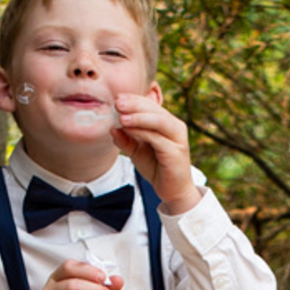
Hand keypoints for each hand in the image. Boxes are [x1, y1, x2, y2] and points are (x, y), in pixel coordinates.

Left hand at [112, 90, 200, 213]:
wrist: (172, 191)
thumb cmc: (156, 168)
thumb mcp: (136, 151)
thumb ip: (126, 139)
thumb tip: (112, 127)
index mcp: (167, 123)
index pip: (150, 106)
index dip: (134, 100)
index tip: (117, 98)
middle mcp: (175, 127)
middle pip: (155, 110)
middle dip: (135, 105)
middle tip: (117, 102)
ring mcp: (177, 139)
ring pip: (158, 121)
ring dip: (138, 117)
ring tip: (121, 116)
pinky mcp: (176, 152)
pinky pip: (157, 138)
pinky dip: (142, 132)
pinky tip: (128, 129)